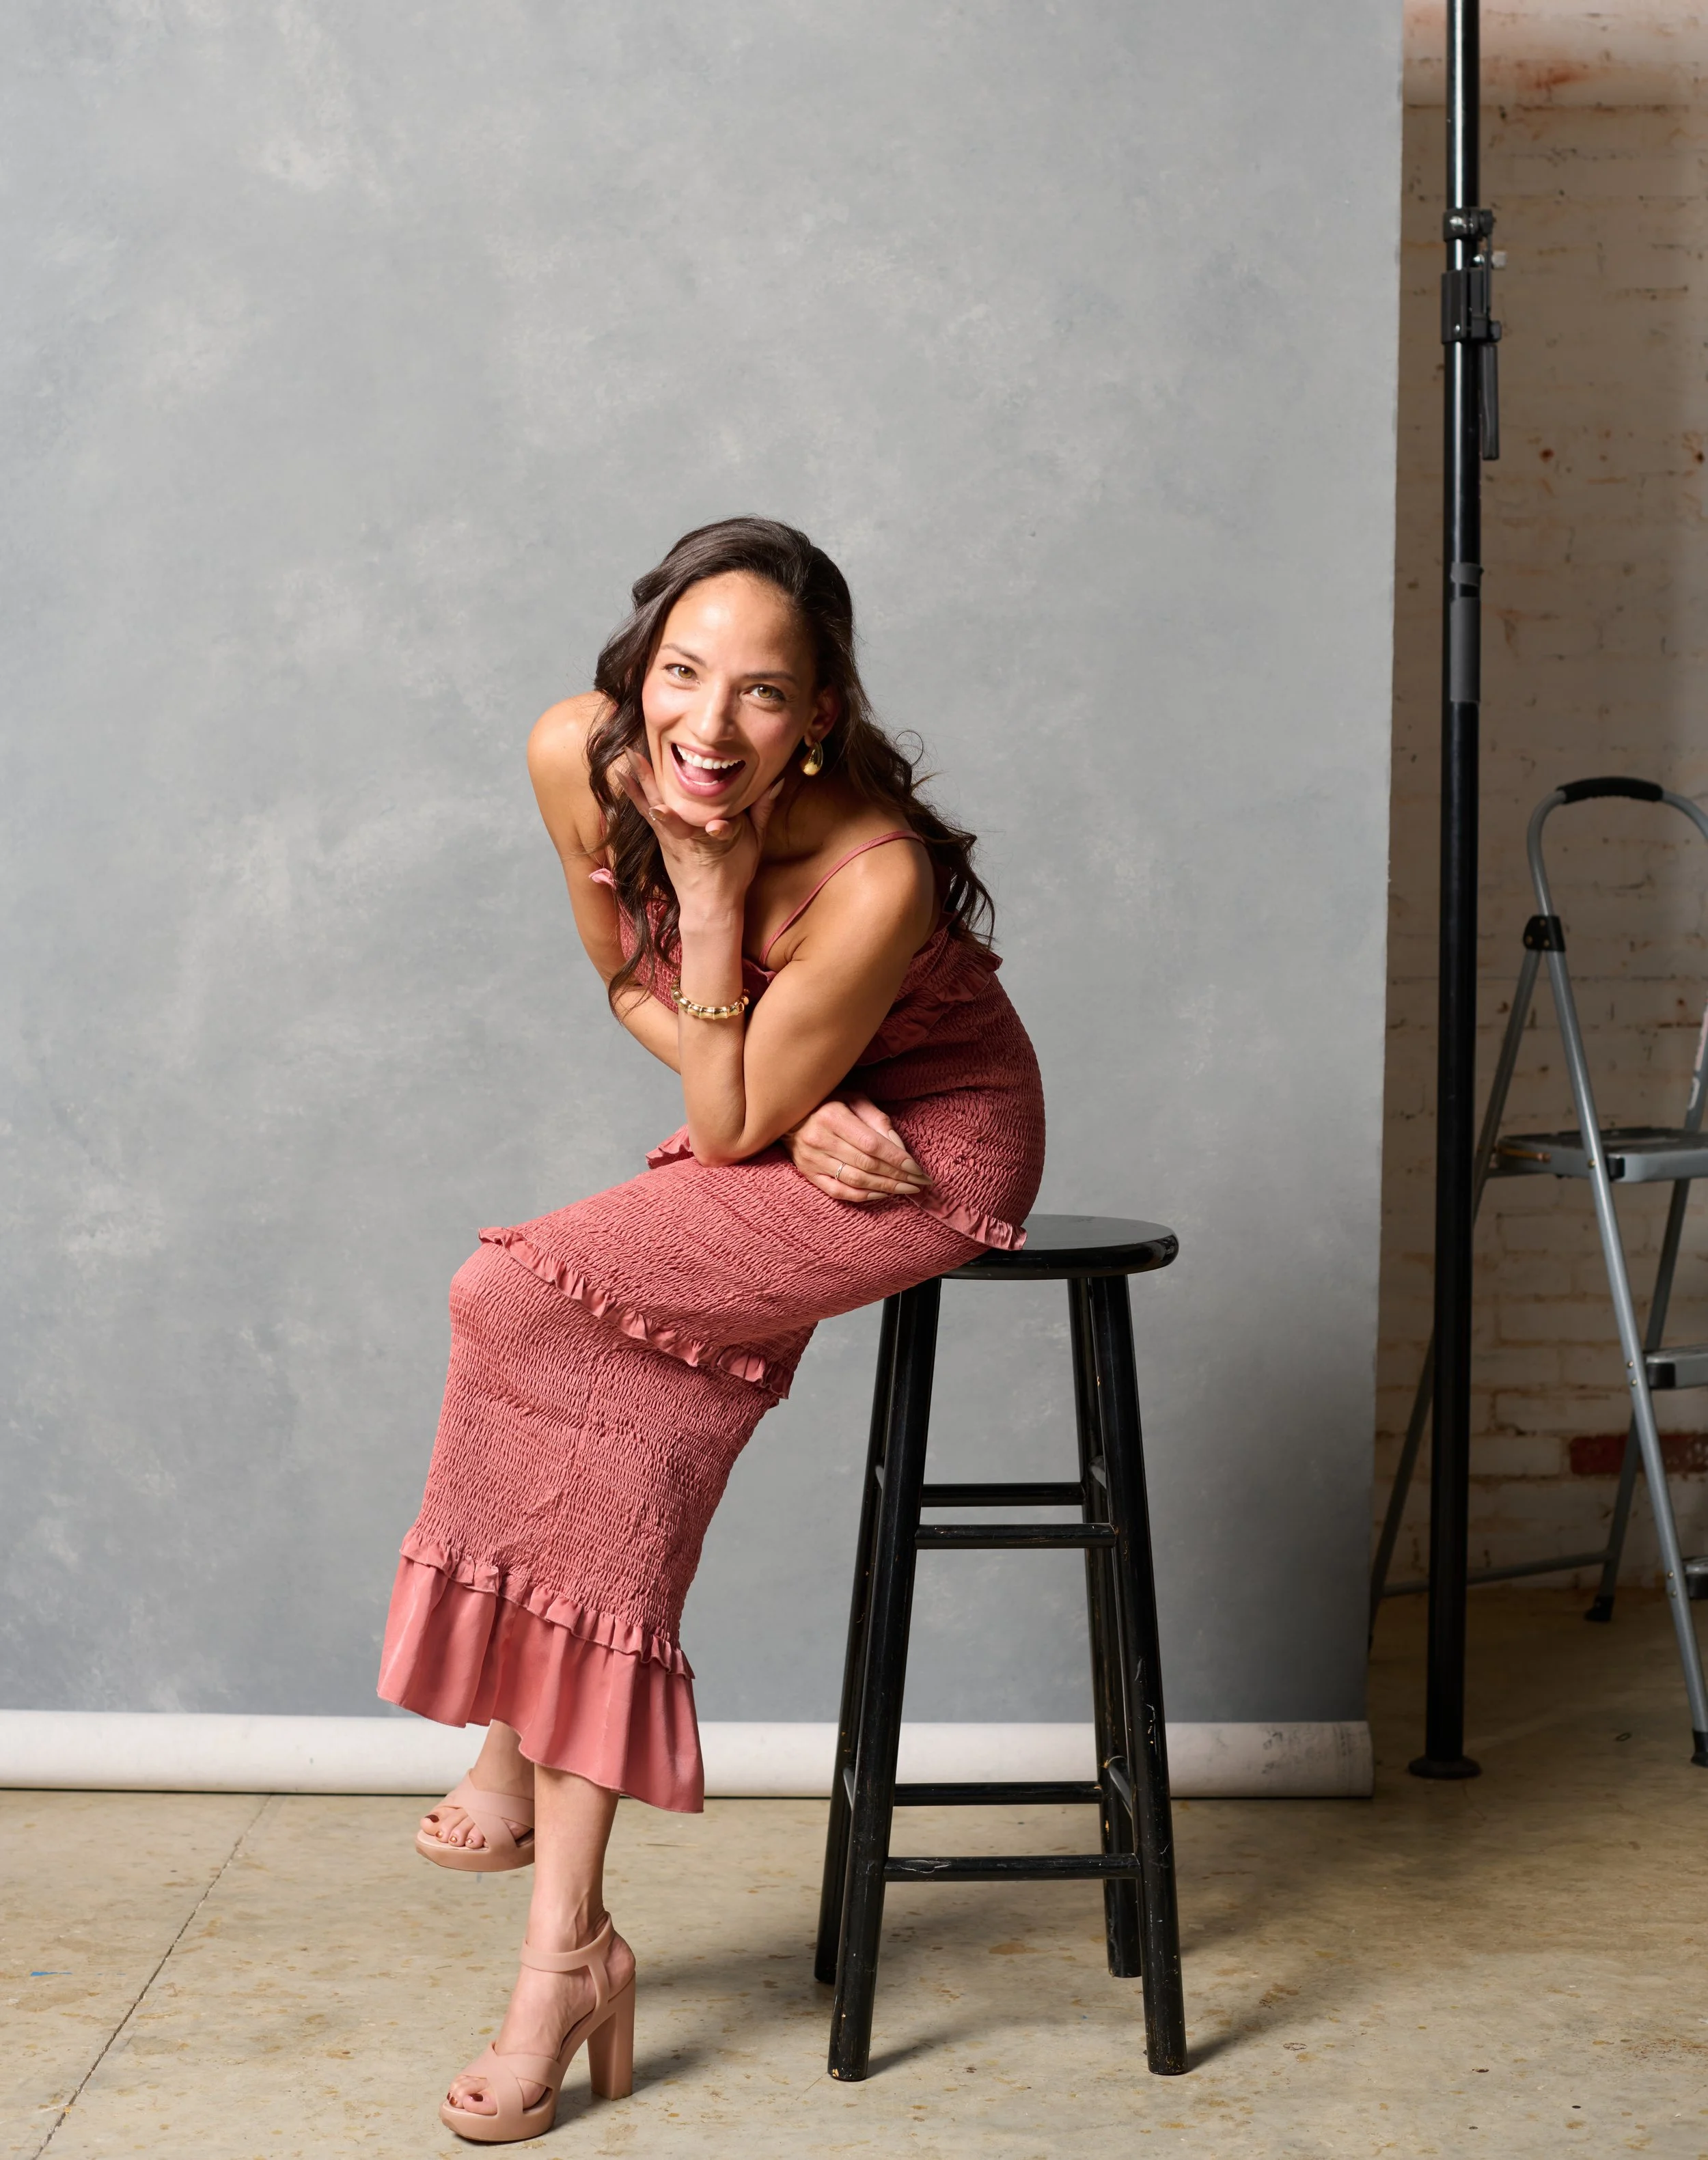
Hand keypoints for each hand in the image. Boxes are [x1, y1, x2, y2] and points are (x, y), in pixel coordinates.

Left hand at [616, 752, 783, 919]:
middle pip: (675, 805)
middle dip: (659, 780)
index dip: (722, 829)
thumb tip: (776, 780)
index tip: (718, 828)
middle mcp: (692, 837)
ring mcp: (672, 837)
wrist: (708, 904)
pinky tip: (622, 776)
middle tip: (641, 753)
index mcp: (721, 838)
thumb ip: (763, 809)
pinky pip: (646, 811)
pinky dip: (634, 793)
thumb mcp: (756, 842)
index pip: (723, 829)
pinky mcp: (662, 838)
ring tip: (628, 755)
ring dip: (642, 780)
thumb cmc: (734, 872)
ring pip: (656, 804)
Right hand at [782, 1093, 932, 1203]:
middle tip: (920, 1183)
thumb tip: (899, 1147)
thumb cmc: (827, 1102)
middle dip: (898, 1176)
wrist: (786, 1112)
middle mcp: (820, 1139)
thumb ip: (877, 1119)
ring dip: (885, 1188)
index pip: (872, 1144)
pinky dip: (862, 1196)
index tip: (918, 1169)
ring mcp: (812, 1159)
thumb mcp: (852, 1099)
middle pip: (867, 1165)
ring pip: (855, 1180)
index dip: (897, 1159)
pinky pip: (838, 1191)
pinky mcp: (808, 1173)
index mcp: (833, 1117)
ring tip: (907, 1190)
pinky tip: (881, 1194)